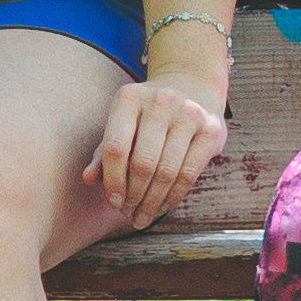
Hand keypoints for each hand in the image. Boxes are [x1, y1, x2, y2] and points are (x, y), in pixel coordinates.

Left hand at [88, 64, 231, 227]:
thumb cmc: (147, 114)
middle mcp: (161, 101)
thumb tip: (88, 178)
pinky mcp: (212, 128)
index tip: (113, 202)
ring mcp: (190, 113)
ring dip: (152, 201)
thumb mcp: (122, 123)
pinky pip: (190, 172)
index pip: (115, 148)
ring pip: (167, 171)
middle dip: (134, 196)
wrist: (192, 84)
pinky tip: (163, 206)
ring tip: (143, 215)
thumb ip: (104, 151)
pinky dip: (174, 195)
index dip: (113, 181)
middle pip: (143, 163)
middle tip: (128, 213)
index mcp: (130, 98)